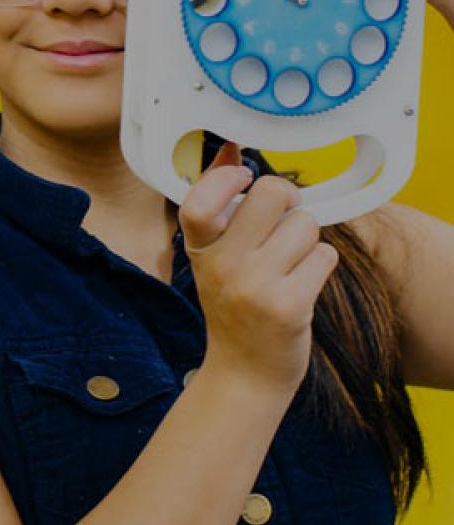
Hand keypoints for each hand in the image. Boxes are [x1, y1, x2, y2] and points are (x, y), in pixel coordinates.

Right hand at [178, 142, 339, 395]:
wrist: (244, 373)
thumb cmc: (233, 306)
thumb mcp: (214, 256)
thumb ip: (221, 203)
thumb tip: (232, 151)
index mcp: (200, 249)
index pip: (200, 200)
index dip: (226, 177)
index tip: (243, 175)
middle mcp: (223, 265)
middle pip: (273, 193)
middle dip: (288, 201)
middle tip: (282, 222)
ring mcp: (255, 285)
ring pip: (306, 224)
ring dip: (306, 239)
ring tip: (289, 264)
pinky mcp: (290, 305)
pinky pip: (324, 255)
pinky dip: (319, 265)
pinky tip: (301, 285)